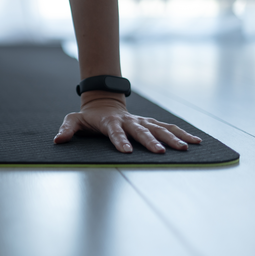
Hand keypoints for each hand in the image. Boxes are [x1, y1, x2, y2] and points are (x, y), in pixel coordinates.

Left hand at [53, 97, 201, 152]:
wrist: (104, 102)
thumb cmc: (88, 117)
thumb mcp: (74, 120)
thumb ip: (67, 129)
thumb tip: (58, 140)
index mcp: (110, 122)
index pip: (114, 132)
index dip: (119, 141)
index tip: (126, 151)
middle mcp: (129, 121)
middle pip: (141, 131)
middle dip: (150, 142)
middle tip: (160, 153)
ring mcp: (141, 121)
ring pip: (159, 129)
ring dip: (172, 138)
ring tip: (185, 148)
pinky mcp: (150, 123)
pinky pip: (168, 128)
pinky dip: (182, 133)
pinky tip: (196, 141)